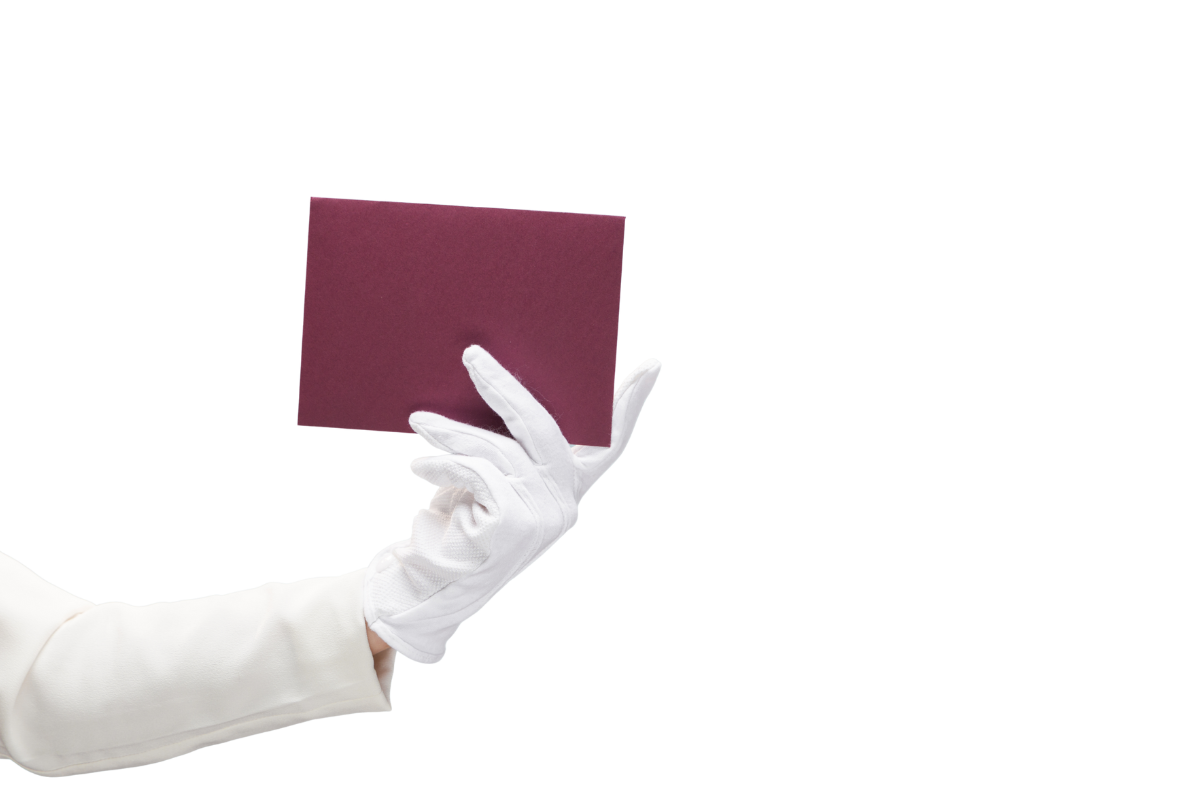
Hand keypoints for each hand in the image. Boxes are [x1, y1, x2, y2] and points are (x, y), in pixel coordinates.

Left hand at [362, 345, 661, 663]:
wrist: (435, 587)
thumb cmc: (463, 527)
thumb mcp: (495, 482)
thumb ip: (511, 449)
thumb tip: (497, 385)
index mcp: (570, 490)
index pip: (611, 444)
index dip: (632, 405)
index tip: (654, 365)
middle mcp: (565, 503)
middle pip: (543, 427)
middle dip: (504, 387)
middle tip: (472, 357)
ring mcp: (544, 515)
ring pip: (499, 447)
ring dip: (453, 431)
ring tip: (421, 421)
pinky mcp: (514, 523)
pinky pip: (477, 470)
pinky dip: (443, 462)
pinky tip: (421, 465)